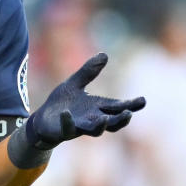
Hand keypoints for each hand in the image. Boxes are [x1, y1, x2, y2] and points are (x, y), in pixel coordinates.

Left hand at [24, 53, 144, 148]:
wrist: (43, 120)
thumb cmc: (62, 103)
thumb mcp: (74, 84)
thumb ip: (88, 71)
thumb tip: (104, 54)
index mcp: (97, 107)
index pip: (117, 106)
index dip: (131, 104)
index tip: (143, 100)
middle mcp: (92, 119)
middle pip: (112, 122)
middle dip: (121, 119)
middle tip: (129, 113)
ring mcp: (79, 126)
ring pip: (95, 130)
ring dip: (100, 125)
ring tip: (105, 119)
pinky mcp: (64, 130)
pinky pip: (68, 128)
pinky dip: (68, 122)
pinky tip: (66, 114)